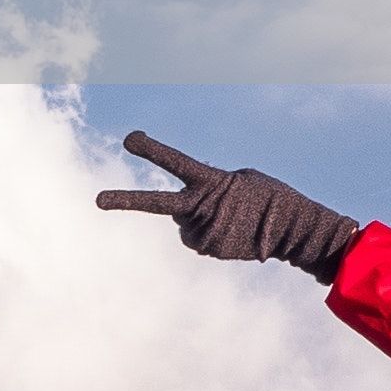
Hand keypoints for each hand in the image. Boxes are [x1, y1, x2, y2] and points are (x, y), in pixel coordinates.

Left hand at [91, 131, 367, 280]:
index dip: (152, 151)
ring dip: (199, 219)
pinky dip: (209, 234)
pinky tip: (231, 231)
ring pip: (183, 223)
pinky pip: (197, 238)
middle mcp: (200, 209)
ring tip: (229, 217)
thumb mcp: (237, 181)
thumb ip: (205, 188)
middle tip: (97, 201)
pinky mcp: (207, 250)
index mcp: (211, 183)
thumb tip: (180, 213)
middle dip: (124, 201)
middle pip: (156, 203)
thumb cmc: (268, 197)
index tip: (128, 140)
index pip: (176, 163)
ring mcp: (202, 232)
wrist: (293, 230)